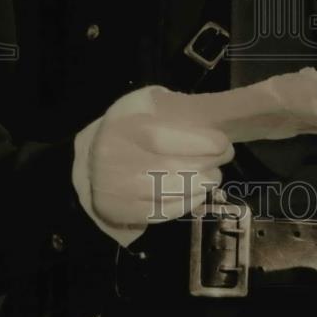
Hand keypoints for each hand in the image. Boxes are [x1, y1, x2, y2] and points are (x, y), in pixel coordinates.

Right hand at [88, 87, 234, 231]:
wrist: (92, 161)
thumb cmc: (128, 127)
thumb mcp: (145, 104)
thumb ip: (173, 108)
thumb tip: (209, 117)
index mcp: (124, 127)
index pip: (163, 138)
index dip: (199, 142)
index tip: (223, 143)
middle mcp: (116, 160)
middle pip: (172, 168)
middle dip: (208, 163)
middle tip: (224, 158)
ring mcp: (117, 189)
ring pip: (170, 192)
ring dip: (202, 185)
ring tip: (213, 175)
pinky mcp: (121, 212)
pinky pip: (163, 212)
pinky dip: (187, 204)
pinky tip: (199, 193)